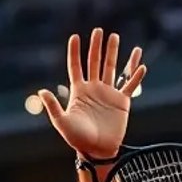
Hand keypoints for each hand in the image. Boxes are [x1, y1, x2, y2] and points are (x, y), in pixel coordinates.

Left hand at [38, 28, 147, 162]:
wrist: (97, 151)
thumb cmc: (77, 138)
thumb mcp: (62, 122)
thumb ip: (52, 106)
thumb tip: (41, 91)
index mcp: (79, 92)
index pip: (76, 67)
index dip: (74, 52)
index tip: (75, 37)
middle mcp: (94, 89)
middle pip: (94, 63)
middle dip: (96, 47)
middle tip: (98, 31)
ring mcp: (108, 94)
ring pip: (111, 68)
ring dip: (114, 53)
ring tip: (115, 37)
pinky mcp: (122, 102)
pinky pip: (130, 85)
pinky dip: (135, 75)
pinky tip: (140, 64)